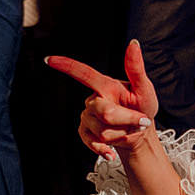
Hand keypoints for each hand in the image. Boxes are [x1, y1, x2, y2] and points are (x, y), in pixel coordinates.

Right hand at [47, 41, 160, 159]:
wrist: (140, 133)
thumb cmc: (143, 108)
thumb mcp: (145, 88)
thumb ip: (136, 68)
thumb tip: (133, 44)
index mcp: (105, 85)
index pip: (83, 73)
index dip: (67, 66)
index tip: (49, 60)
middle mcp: (93, 99)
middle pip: (104, 111)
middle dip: (126, 119)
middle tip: (141, 121)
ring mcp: (87, 117)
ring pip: (101, 130)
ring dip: (121, 134)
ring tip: (128, 129)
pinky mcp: (85, 132)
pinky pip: (91, 142)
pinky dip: (105, 149)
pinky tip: (112, 151)